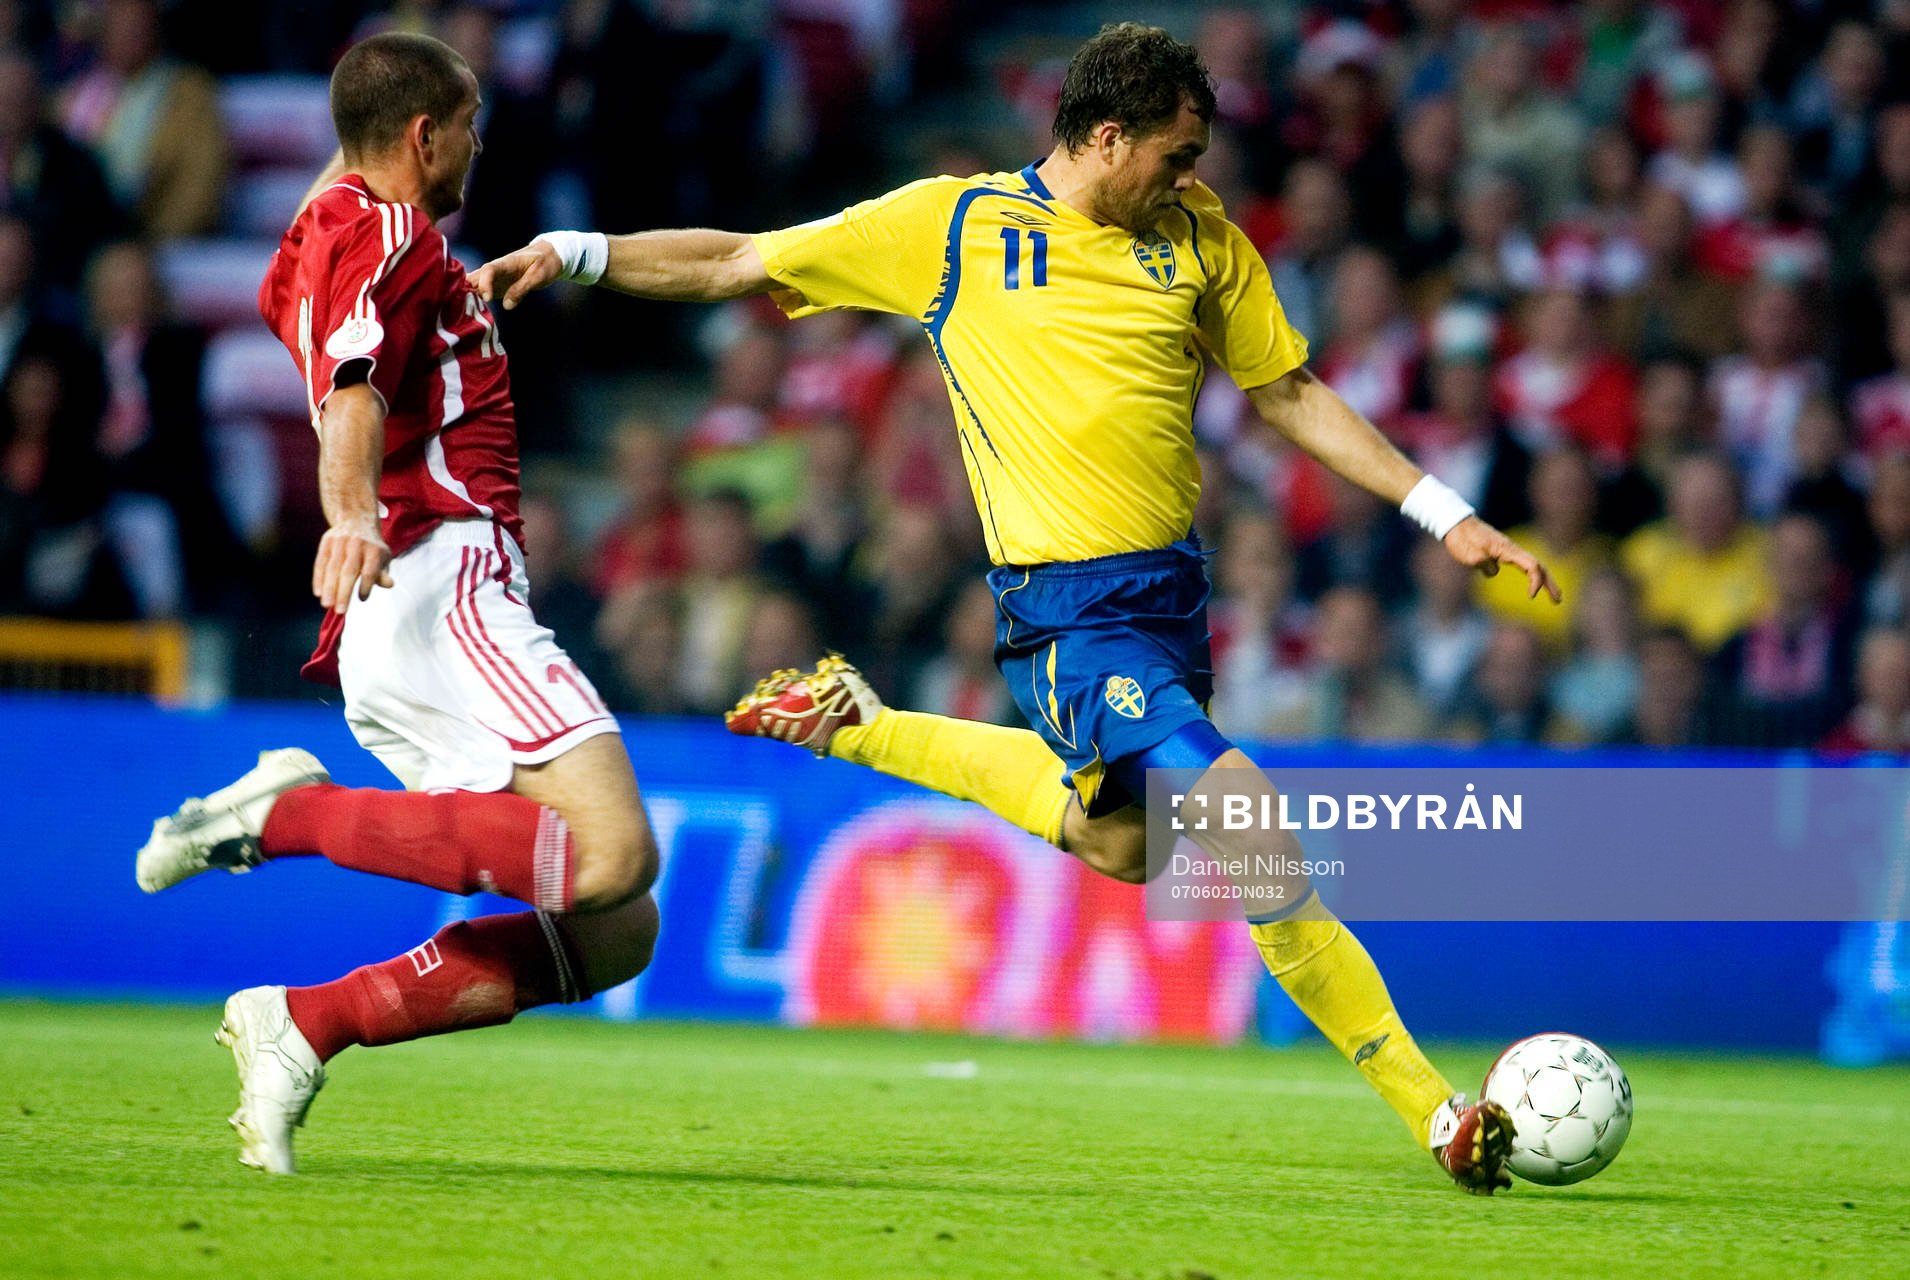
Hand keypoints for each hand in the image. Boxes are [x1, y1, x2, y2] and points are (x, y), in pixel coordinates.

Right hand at [312, 518, 392, 613]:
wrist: (356, 520)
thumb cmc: (372, 548)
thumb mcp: (383, 558)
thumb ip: (383, 573)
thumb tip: (390, 584)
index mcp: (374, 550)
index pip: (370, 569)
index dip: (366, 584)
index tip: (363, 598)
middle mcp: (356, 545)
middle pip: (349, 571)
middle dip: (344, 592)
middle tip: (340, 610)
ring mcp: (339, 542)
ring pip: (332, 568)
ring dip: (329, 588)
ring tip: (327, 605)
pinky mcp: (326, 543)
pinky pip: (320, 563)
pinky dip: (319, 579)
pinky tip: (318, 593)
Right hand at [471, 239, 561, 310]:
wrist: (549, 256)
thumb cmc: (545, 263)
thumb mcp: (538, 276)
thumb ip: (521, 289)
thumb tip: (506, 305)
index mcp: (506, 263)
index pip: (488, 270)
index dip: (484, 283)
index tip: (487, 298)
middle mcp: (496, 270)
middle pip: (474, 277)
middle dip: (466, 290)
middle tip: (465, 308)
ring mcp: (494, 279)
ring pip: (474, 285)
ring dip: (468, 297)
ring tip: (465, 313)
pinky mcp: (496, 287)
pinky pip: (481, 293)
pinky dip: (474, 301)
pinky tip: (471, 314)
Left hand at [1442, 516, 1560, 602]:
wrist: (1455, 523)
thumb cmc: (1461, 538)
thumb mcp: (1468, 553)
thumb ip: (1483, 563)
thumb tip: (1494, 572)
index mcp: (1507, 550)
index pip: (1531, 565)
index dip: (1536, 581)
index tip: (1531, 597)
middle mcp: (1512, 549)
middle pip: (1538, 566)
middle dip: (1550, 583)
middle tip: (1559, 601)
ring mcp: (1508, 550)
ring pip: (1532, 565)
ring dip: (1544, 580)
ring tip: (1554, 596)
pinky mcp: (1502, 552)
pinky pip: (1522, 565)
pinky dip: (1532, 576)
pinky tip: (1531, 586)